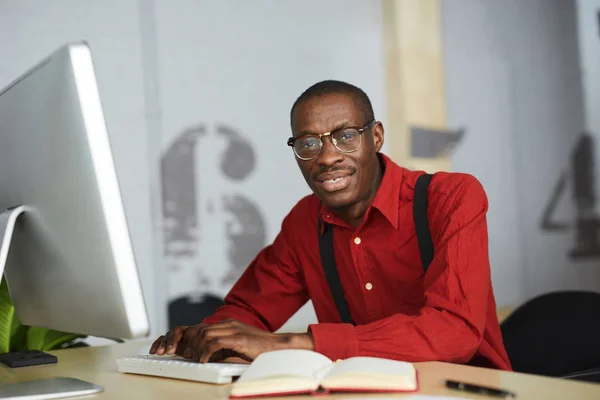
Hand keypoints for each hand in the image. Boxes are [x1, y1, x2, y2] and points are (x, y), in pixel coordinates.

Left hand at [149, 319, 313, 362]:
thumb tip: (199, 355)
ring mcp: (232, 329)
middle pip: (195, 329)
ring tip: (188, 358)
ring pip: (202, 334)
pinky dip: (206, 352)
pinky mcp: (238, 337)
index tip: (164, 347)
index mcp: (225, 325)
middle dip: (179, 342)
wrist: (279, 346)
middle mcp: (226, 324)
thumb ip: (219, 346)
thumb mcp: (235, 347)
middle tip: (169, 353)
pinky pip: (215, 342)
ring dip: (192, 348)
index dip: (177, 336)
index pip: (196, 327)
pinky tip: (202, 361)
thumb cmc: (259, 349)